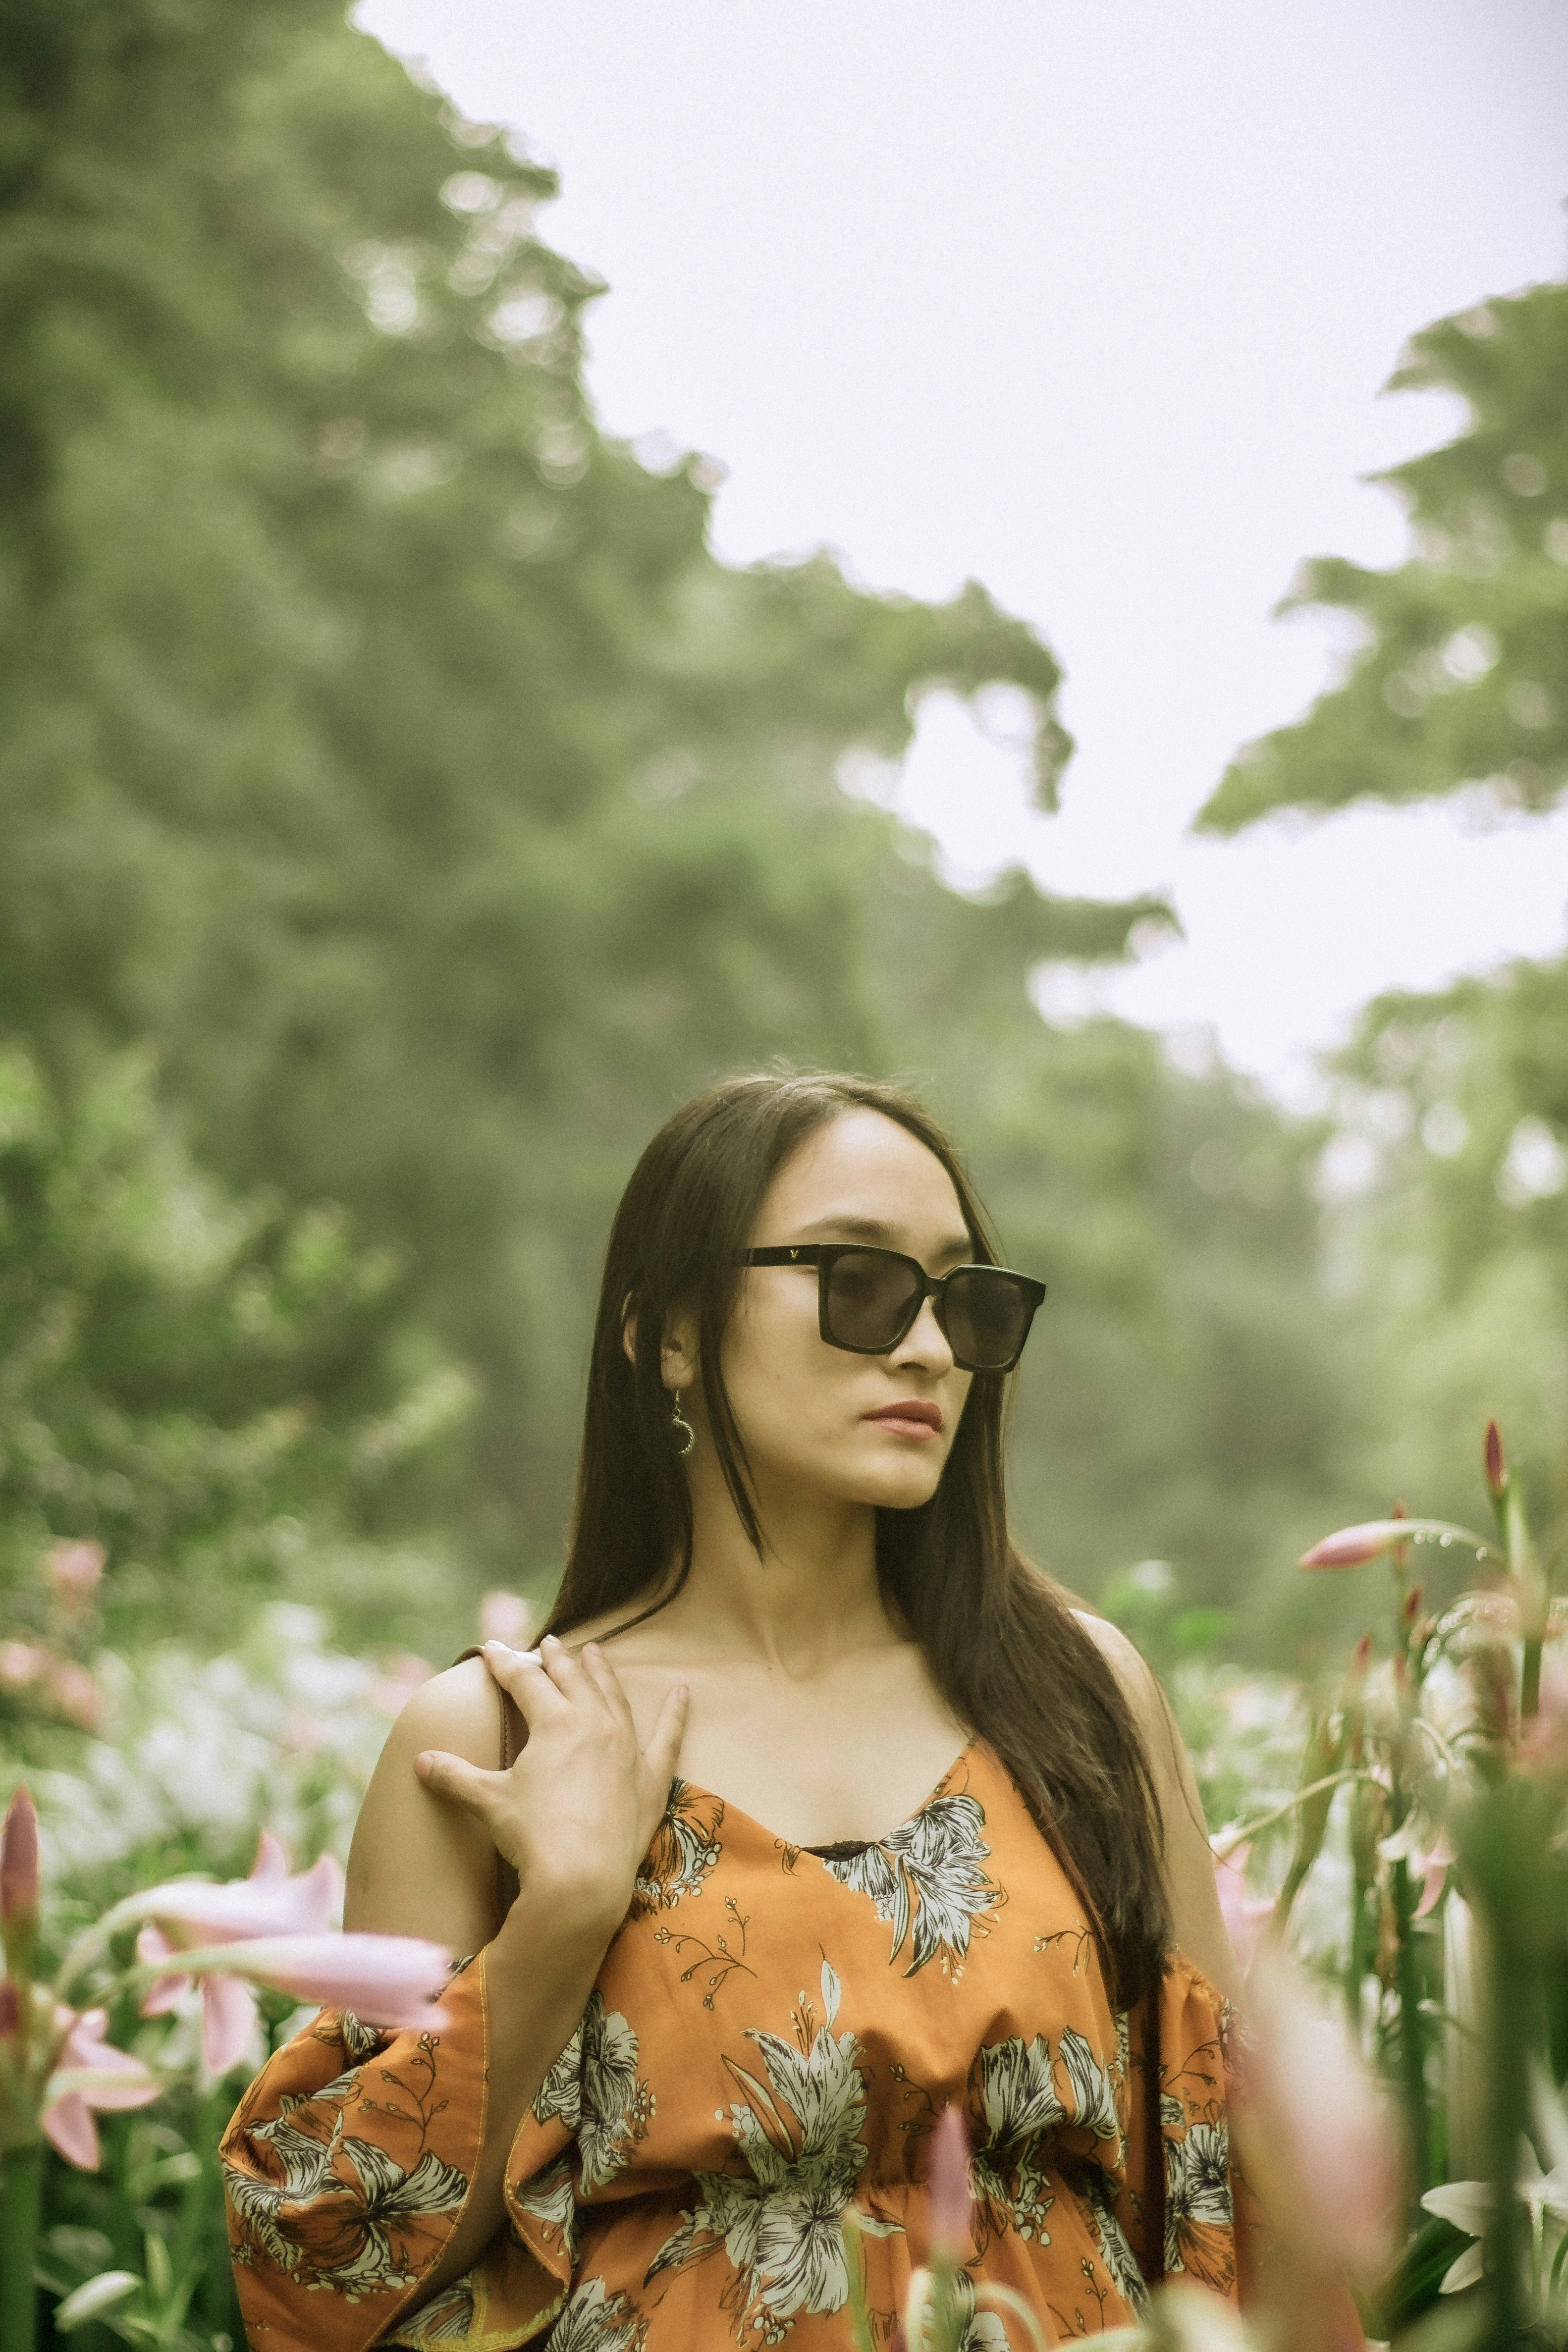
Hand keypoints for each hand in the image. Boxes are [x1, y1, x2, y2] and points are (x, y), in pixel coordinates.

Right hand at [413, 1636, 687, 1936]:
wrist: (581, 1881)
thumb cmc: (532, 1838)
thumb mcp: (488, 1802)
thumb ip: (455, 1777)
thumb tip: (419, 1762)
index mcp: (554, 1723)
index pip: (524, 1682)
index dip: (505, 1663)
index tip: (491, 1649)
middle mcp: (595, 1725)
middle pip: (572, 1680)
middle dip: (556, 1659)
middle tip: (549, 1642)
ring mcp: (627, 1750)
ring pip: (614, 1697)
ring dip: (602, 1673)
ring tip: (594, 1653)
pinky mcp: (650, 1780)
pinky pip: (668, 1738)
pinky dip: (677, 1714)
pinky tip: (684, 1694)